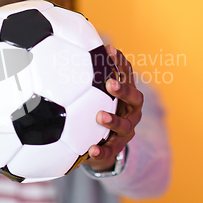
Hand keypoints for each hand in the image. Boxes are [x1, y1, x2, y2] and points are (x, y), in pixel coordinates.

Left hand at [84, 45, 142, 171]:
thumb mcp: (96, 96)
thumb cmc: (98, 113)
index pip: (127, 76)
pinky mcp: (116, 149)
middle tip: (110, 83)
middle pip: (135, 98)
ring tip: (100, 116)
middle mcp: (131, 111)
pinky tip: (92, 149)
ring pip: (124, 126)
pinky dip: (101, 151)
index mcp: (126, 96)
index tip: (109, 50)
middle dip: (124, 90)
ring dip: (113, 120)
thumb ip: (87, 79)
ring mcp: (126, 131)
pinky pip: (110, 151)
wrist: (104, 148)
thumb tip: (67, 52)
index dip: (121, 62)